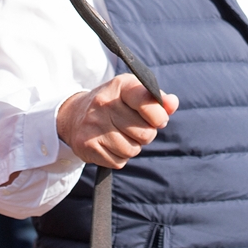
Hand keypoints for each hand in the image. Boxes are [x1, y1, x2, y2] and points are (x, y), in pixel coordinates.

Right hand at [56, 74, 179, 168]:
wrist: (74, 115)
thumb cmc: (114, 104)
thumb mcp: (134, 94)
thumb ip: (157, 100)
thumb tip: (173, 104)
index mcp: (120, 86)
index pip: (147, 101)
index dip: (159, 116)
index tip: (157, 119)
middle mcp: (104, 103)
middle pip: (145, 133)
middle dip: (145, 134)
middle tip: (134, 128)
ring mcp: (93, 125)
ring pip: (132, 150)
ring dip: (132, 147)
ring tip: (120, 135)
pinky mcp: (87, 145)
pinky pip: (119, 161)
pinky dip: (119, 157)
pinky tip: (109, 144)